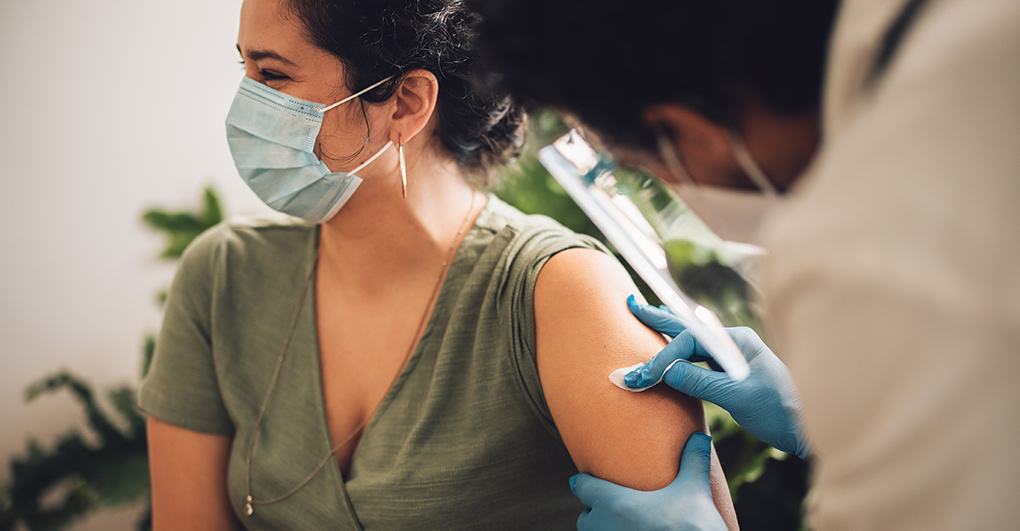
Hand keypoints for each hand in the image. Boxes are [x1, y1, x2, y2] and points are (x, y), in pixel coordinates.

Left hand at [570, 432, 725, 530]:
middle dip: (596, 511)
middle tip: (613, 505)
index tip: (584, 478)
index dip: (584, 481)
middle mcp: (604, 527)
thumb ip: (694, 460)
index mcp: (614, 503)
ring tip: (622, 523)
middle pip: (586, 517)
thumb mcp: (695, 490)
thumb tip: (701, 436)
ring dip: (604, 528)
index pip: (582, 487)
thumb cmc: (692, 526)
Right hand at [624, 296, 809, 458]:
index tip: (642, 376)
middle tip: (630, 305)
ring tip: (646, 315)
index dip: (663, 357)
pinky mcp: (731, 377)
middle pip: (689, 328)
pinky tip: (670, 350)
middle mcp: (734, 345)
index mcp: (738, 342)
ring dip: (667, 333)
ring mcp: (732, 360)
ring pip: (692, 343)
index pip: (690, 341)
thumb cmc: (781, 411)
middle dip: (658, 318)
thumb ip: (700, 382)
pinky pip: (698, 361)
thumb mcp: (738, 396)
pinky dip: (679, 355)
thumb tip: (665, 370)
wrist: (808, 431)